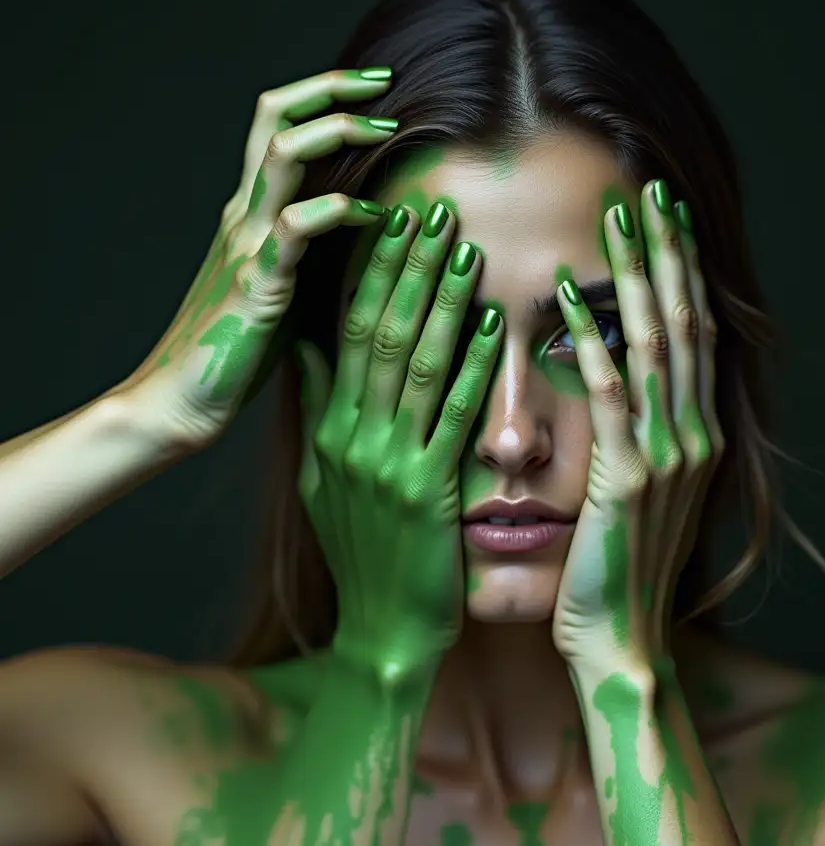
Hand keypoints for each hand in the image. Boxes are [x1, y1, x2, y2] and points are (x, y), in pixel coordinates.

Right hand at [122, 69, 398, 450]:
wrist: (180, 402)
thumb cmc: (235, 352)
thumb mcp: (279, 289)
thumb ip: (308, 256)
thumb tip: (363, 237)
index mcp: (249, 217)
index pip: (279, 130)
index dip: (322, 97)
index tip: (374, 93)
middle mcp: (243, 217)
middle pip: (275, 119)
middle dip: (330, 90)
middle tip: (383, 86)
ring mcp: (245, 245)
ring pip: (282, 156)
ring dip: (337, 132)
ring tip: (385, 130)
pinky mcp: (255, 283)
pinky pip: (294, 227)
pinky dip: (336, 210)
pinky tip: (372, 215)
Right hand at [294, 203, 502, 678]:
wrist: (383, 632)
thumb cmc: (365, 556)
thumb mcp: (323, 482)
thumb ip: (319, 412)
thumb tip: (309, 348)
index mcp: (331, 431)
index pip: (349, 333)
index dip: (374, 275)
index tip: (398, 222)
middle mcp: (352, 439)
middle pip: (381, 334)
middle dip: (409, 271)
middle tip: (438, 212)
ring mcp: (386, 466)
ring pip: (415, 365)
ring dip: (442, 304)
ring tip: (465, 250)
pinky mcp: (426, 495)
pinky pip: (452, 419)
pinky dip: (472, 368)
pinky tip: (493, 327)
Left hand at [552, 180, 722, 666]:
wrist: (624, 643)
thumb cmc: (622, 573)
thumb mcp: (645, 499)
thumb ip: (641, 438)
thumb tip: (618, 384)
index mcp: (698, 438)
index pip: (694, 337)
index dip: (682, 275)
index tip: (665, 220)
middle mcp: (695, 437)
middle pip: (686, 324)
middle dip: (668, 255)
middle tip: (647, 191)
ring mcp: (669, 457)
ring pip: (655, 346)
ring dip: (636, 277)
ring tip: (615, 220)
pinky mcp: (631, 480)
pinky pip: (610, 396)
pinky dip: (588, 343)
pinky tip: (562, 300)